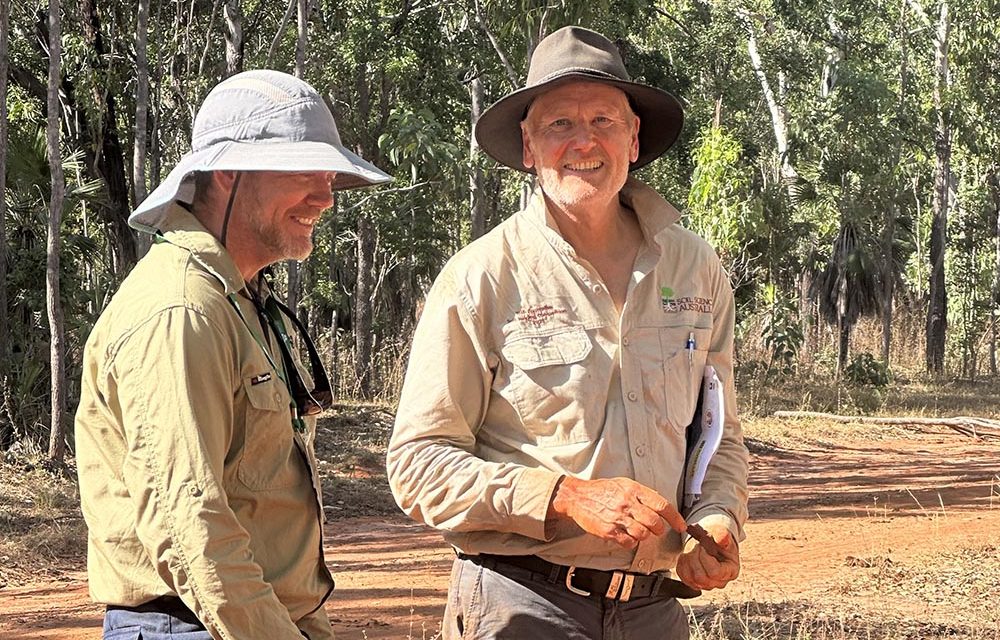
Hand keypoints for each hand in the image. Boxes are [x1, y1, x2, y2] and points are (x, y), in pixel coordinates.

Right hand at [547, 476, 686, 548]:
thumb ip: (642, 494)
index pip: (661, 504)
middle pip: (654, 523)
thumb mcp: (624, 484)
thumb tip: (661, 506)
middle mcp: (627, 503)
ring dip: (645, 536)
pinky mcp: (608, 530)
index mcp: (633, 490)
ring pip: (643, 534)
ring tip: (639, 532)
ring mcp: (617, 517)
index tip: (681, 525)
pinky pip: (629, 542)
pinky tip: (627, 536)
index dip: (674, 517)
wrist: (578, 496)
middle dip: (658, 530)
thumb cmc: (602, 490)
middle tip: (655, 530)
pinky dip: (632, 542)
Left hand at [675, 521, 739, 589]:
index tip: (702, 546)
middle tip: (697, 545)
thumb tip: (722, 539)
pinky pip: (683, 576)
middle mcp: (720, 582)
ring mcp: (706, 585)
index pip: (715, 572)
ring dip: (688, 560)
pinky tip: (687, 554)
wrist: (711, 542)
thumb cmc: (718, 540)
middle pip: (701, 578)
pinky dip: (682, 563)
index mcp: (731, 571)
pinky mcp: (694, 583)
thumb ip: (723, 535)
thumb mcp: (722, 533)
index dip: (705, 558)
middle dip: (695, 558)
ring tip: (692, 548)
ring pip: (691, 578)